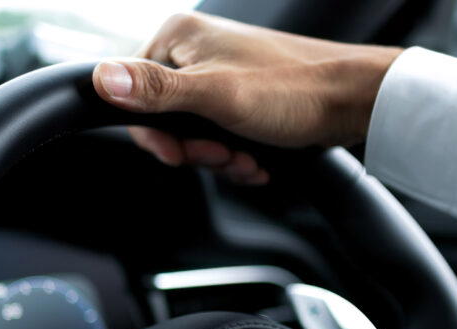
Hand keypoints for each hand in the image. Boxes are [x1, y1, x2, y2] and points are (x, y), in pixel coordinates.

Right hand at [92, 12, 402, 184]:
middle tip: (226, 157)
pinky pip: (220, 135)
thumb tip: (101, 80)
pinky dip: (237, 156)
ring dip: (220, 159)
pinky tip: (258, 161)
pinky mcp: (244, 97)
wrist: (355, 102)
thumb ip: (158, 92)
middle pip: (166, 119)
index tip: (184, 155)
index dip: (158, 136)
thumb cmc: (295, 91)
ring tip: (248, 160)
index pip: (133, 95)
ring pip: (195, 133)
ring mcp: (222, 74)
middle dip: (197, 151)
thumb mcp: (219, 97)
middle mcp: (197, 51)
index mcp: (180, 38)